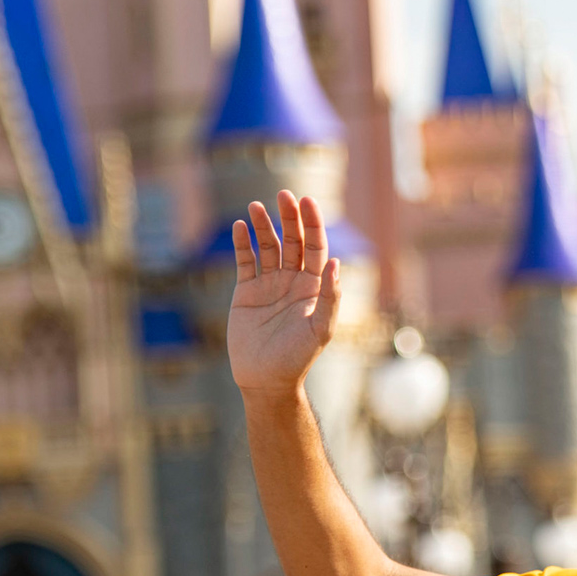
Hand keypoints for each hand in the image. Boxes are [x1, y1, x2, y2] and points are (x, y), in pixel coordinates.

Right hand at [226, 191, 341, 399]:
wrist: (265, 380)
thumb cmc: (298, 358)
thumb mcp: (320, 330)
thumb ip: (330, 298)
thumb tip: (336, 263)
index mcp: (314, 287)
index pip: (316, 247)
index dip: (312, 224)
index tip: (307, 202)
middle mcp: (293, 281)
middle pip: (293, 240)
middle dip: (289, 218)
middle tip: (284, 195)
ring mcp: (269, 285)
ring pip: (267, 247)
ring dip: (263, 226)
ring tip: (256, 206)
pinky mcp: (246, 292)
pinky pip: (244, 262)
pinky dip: (242, 244)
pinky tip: (241, 226)